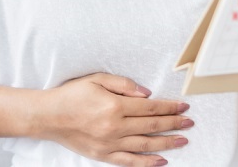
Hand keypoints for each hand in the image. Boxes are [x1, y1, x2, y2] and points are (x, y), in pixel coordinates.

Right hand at [37, 73, 193, 165]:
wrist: (48, 116)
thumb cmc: (72, 95)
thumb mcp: (97, 79)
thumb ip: (124, 85)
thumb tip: (147, 94)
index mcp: (114, 106)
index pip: (150, 108)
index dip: (170, 107)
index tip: (183, 106)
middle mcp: (114, 127)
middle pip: (152, 126)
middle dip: (174, 123)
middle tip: (189, 122)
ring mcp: (109, 144)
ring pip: (145, 145)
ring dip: (166, 143)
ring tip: (183, 140)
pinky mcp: (102, 156)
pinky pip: (129, 162)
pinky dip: (147, 163)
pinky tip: (161, 161)